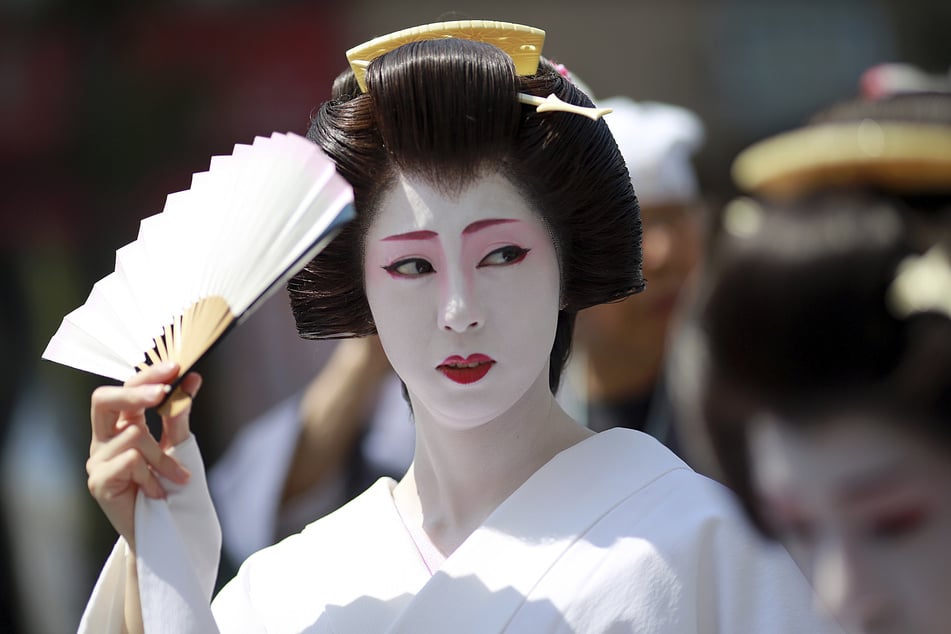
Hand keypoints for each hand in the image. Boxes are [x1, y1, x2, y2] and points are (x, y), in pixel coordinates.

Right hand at [86, 362, 200, 549]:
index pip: (127, 389)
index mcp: (121, 425)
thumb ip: (179, 414)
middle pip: (103, 399)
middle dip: (135, 392)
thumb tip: (192, 379)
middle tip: (164, 393)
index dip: (147, 375)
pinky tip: (157, 492)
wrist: (166, 532)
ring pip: (133, 435)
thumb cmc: (170, 487)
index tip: (176, 367)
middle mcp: (105, 439)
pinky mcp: (98, 482)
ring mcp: (98, 461)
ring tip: (175, 478)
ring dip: (162, 456)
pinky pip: (130, 461)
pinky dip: (152, 475)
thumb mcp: (178, 445)